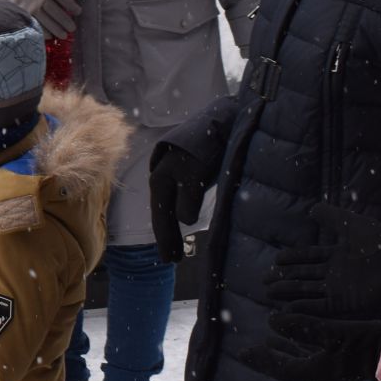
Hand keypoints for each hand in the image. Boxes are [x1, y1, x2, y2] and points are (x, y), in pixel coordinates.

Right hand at [148, 144, 211, 264]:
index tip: (170, 260)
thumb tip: (184, 220)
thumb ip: (189, 195)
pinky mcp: (184, 172)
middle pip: (162, 214)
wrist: (219, 119)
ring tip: (178, 248)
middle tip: (173, 260)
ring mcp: (171, 175)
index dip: (166, 239)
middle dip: (167, 237)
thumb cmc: (205, 145)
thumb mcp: (195, 170)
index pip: (161, 218)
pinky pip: (177, 199)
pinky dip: (178, 213)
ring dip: (172, 228)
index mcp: (160, 181)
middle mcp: (161, 179)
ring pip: (168, 207)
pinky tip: (184, 220)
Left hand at [239, 310, 380, 380]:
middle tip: (249, 351)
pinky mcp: (343, 354)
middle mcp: (323, 369)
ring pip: (301, 358)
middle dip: (268, 358)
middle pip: (288, 366)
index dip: (261, 361)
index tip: (242, 353)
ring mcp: (333, 363)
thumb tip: (271, 320)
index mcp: (317, 369)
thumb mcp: (334, 333)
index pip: (282, 368)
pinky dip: (300, 342)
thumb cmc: (368, 343)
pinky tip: (298, 332)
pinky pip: (314, 350)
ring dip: (283, 349)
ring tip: (269, 339)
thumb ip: (303, 327)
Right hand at [265, 204, 380, 316]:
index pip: (309, 257)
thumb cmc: (380, 240)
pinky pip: (320, 306)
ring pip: (307, 290)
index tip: (276, 261)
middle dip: (284, 278)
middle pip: (304, 275)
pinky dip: (304, 307)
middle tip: (265, 281)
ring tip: (269, 293)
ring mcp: (340, 289)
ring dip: (289, 292)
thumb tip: (310, 209)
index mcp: (339, 255)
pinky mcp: (345, 303)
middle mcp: (336, 273)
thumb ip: (330, 217)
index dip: (292, 259)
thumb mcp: (350, 224)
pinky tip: (287, 307)